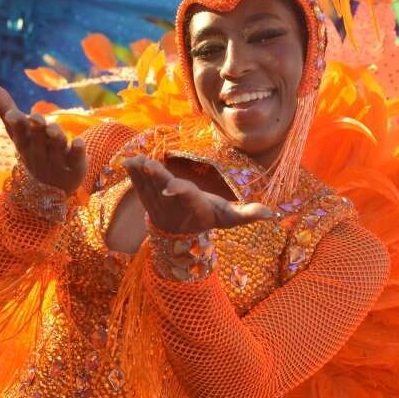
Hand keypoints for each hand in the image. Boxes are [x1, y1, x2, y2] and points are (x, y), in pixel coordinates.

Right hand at [0, 82, 86, 195]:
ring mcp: (57, 159)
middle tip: (36, 118)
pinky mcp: (75, 166)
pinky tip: (79, 142)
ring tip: (54, 130)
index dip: (16, 122)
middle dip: (38, 126)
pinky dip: (78, 150)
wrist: (49, 191)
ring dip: (56, 136)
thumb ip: (2, 105)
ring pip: (58, 145)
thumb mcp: (16, 131)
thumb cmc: (32, 151)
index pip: (18, 131)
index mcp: (24, 142)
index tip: (13, 114)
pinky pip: (77, 157)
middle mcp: (40, 151)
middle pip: (39, 137)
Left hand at [122, 156, 275, 234]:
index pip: (187, 197)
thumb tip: (272, 214)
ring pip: (148, 187)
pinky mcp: (147, 200)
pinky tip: (127, 162)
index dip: (180, 191)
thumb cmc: (208, 217)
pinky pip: (139, 187)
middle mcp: (174, 206)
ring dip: (140, 173)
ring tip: (134, 160)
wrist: (180, 237)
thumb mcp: (228, 218)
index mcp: (194, 206)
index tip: (171, 186)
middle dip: (155, 177)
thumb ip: (247, 214)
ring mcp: (158, 204)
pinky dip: (133, 175)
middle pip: (163, 189)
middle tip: (146, 164)